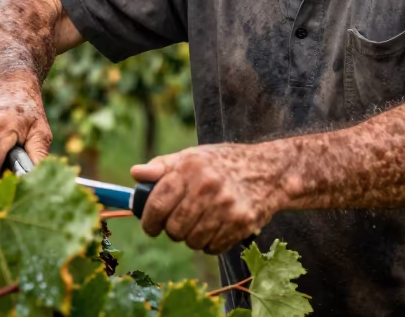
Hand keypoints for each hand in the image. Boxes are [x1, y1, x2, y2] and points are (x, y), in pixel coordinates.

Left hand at [130, 143, 281, 254]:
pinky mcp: (241, 223)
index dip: (148, 220)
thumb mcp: (192, 156)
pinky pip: (212, 247)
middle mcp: (208, 187)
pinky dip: (210, 243)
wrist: (269, 171)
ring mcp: (226, 207)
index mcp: (191, 168)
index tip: (150, 226)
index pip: (157, 203)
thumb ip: (162, 166)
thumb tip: (135, 174)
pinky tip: (216, 226)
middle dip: (171, 230)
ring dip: (191, 237)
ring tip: (199, 222)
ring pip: (192, 241)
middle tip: (177, 223)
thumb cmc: (222, 164)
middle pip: (174, 228)